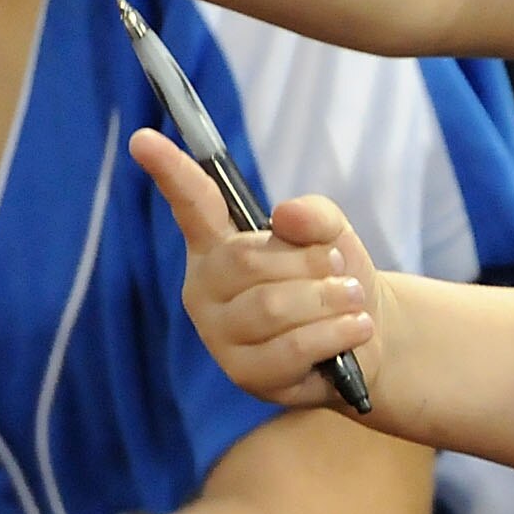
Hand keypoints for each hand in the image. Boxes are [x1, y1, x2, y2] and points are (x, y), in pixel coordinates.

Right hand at [132, 129, 390, 411]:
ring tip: (352, 300)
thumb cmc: (335, 278)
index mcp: (218, 244)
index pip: (193, 204)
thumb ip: (314, 216)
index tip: (144, 139)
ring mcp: (220, 334)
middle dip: (308, 264)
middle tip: (339, 270)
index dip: (170, 172)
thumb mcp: (332, 235)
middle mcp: (207, 287)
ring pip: (271, 307)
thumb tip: (285, 217)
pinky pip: (289, 349)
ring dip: (327, 300)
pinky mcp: (245, 373)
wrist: (369, 336)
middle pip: (247, 262)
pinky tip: (356, 328)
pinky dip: (334, 334)